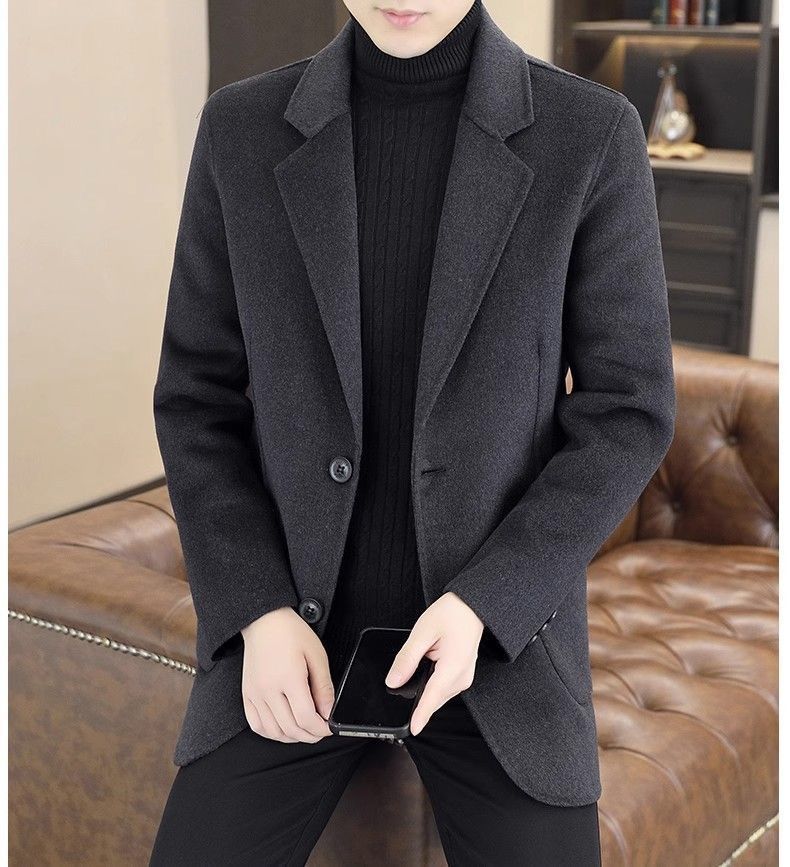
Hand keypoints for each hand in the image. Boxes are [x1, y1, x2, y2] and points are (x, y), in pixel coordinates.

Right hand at [240, 606, 334, 742]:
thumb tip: (329, 712)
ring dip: (292, 737)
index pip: (306, 718)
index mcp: (289, 678)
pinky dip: (272, 733)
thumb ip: (324, 687)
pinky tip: (283, 728)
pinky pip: (257, 725)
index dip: (321, 729)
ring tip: (305, 730)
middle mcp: (269, 689)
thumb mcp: (317, 654)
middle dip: (310, 735)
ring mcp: (255, 694)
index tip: (329, 727)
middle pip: (291, 728)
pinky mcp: (247, 694)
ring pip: (274, 732)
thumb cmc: (290, 632)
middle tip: (321, 731)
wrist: (264, 621)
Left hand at [385, 592, 483, 735]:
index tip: (412, 729)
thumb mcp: (422, 632)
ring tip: (416, 668)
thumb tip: (393, 681)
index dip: (421, 714)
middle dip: (416, 700)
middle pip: (433, 699)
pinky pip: (442, 689)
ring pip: (437, 695)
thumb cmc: (451, 614)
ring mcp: (463, 678)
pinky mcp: (461, 676)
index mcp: (454, 666)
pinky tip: (424, 672)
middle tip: (402, 683)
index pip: (433, 697)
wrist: (471, 607)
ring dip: (423, 692)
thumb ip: (406, 658)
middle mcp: (462, 677)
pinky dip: (430, 686)